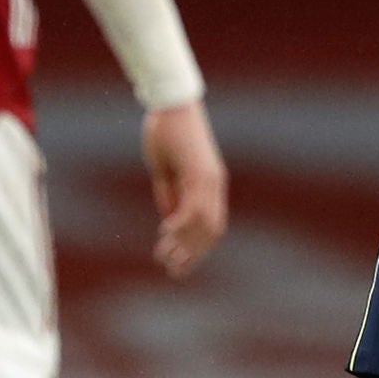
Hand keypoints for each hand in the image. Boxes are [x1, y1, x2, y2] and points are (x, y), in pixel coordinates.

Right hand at [140, 100, 227, 277]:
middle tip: (174, 272)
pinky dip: (180, 224)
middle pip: (210, 231)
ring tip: (166, 259)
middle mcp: (214, 186)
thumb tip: (169, 220)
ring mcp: (209, 180)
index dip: (194, 246)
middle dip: (192, 254)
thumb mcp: (164, 170)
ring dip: (185, 245)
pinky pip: (193, 207)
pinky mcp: (199, 173)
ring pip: (204, 224)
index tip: (176, 261)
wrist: (172, 104)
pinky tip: (165, 234)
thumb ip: (169, 194)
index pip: (208, 225)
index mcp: (208, 185)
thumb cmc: (166, 131)